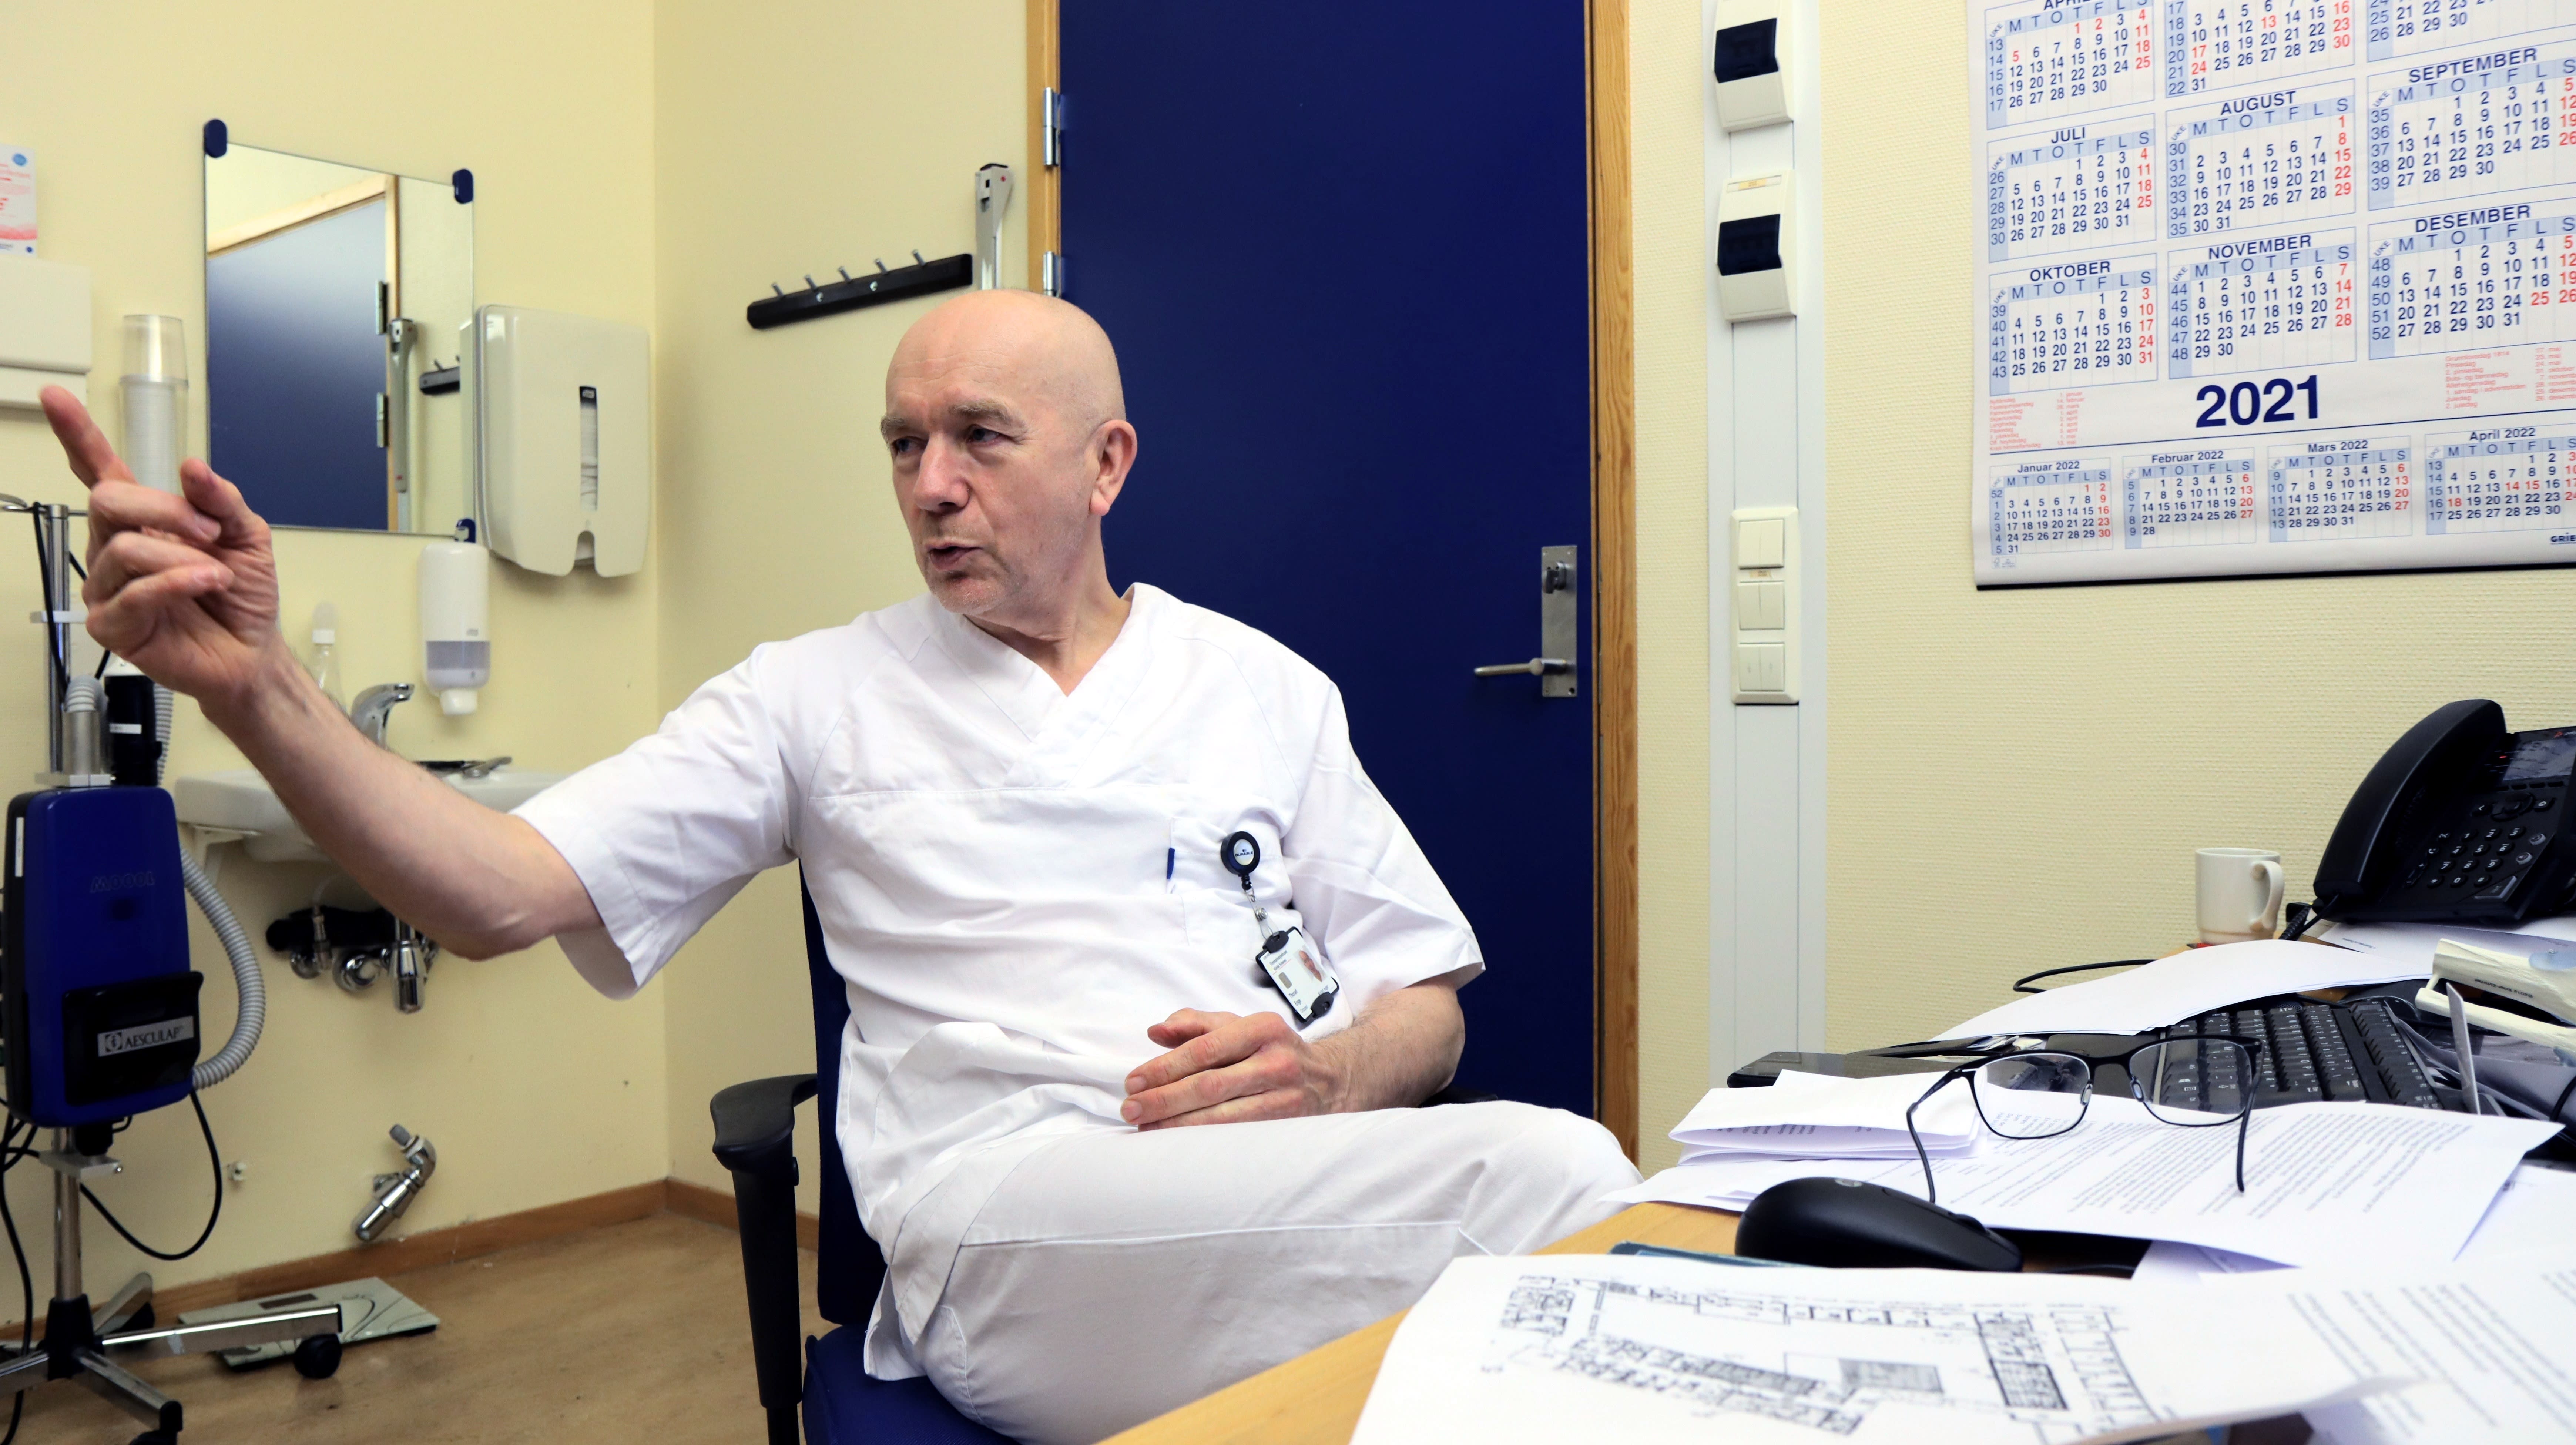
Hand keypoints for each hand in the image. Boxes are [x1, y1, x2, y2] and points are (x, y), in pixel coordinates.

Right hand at [39, 386, 289, 710]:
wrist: (252, 650)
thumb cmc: (242, 593)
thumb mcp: (246, 535)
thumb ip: (221, 499)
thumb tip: (192, 466)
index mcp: (142, 519)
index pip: (100, 471)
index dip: (77, 436)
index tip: (54, 398)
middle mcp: (114, 548)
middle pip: (107, 500)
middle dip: (164, 508)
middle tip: (209, 530)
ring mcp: (108, 587)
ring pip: (123, 548)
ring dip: (181, 557)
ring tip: (216, 574)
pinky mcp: (112, 625)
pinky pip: (134, 593)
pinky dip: (177, 583)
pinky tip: (205, 583)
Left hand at [1122, 1008, 1347, 1128]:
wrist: (1332, 1079)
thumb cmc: (1272, 1050)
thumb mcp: (1240, 1026)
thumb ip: (1196, 1024)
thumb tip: (1156, 1031)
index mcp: (1262, 1028)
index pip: (1205, 1049)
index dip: (1165, 1067)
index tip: (1133, 1081)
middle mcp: (1276, 1061)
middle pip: (1210, 1085)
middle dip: (1164, 1099)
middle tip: (1131, 1109)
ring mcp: (1285, 1097)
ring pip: (1223, 1117)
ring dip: (1178, 1125)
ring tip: (1145, 1128)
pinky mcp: (1287, 1127)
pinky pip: (1238, 1137)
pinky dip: (1204, 1141)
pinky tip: (1178, 1144)